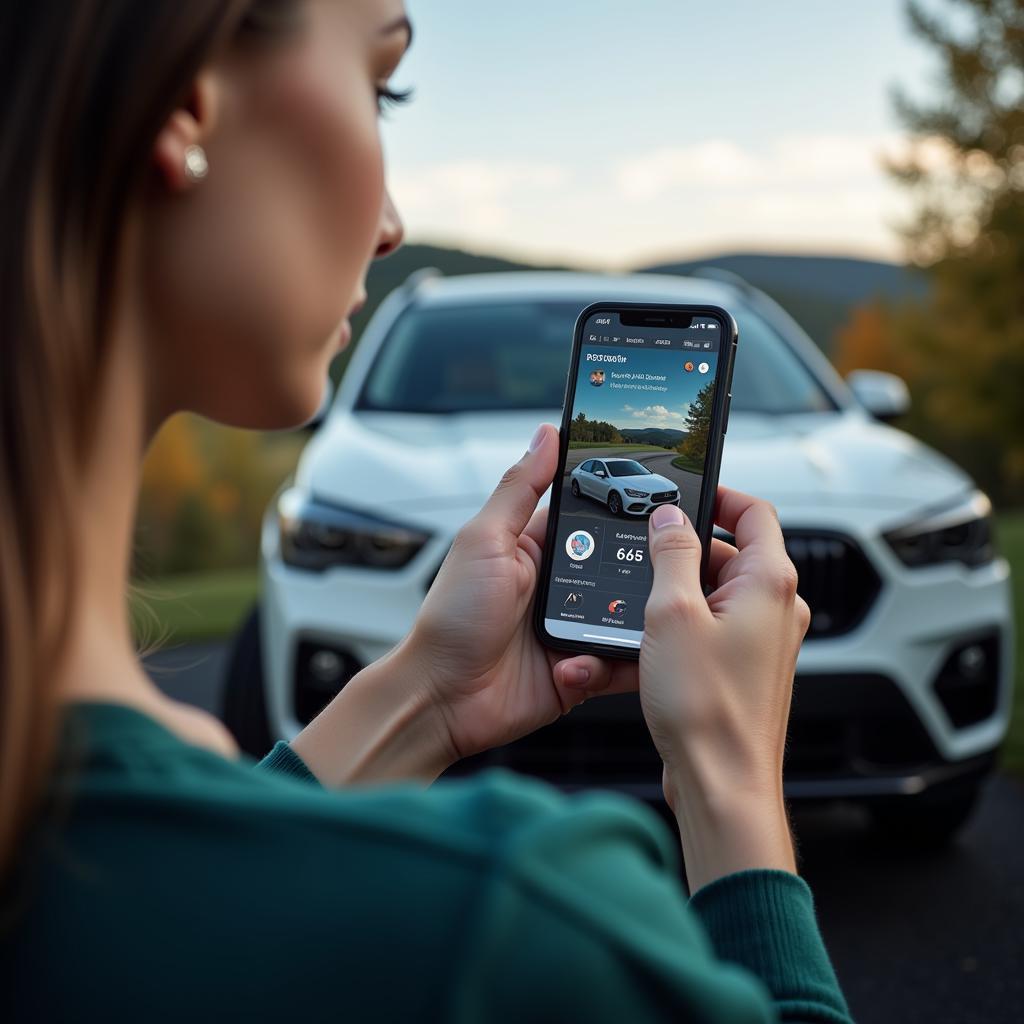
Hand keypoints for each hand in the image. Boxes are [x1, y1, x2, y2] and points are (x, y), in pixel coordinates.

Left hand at [406, 423, 637, 763]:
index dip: (622, 513)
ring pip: (628, 617)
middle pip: (620, 569)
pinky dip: (610, 665)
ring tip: (618, 625)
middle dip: (640, 571)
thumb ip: (519, 488)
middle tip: (662, 571)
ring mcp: (573, 630)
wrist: (442, 698)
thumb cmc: (452, 617)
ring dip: (629, 621)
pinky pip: (617, 664)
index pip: (590, 521)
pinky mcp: (581, 671)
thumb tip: (546, 434)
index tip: (657, 505)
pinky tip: (577, 666)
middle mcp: (561, 588)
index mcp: (538, 550)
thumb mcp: (484, 541)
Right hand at [639, 489, 809, 889]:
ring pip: (718, 590)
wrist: (722, 783)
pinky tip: (654, 643)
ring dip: (681, 590)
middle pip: (732, 551)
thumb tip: (669, 518)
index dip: (719, 495)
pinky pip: (715, 625)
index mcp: (770, 583)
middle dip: (686, 550)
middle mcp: (777, 608)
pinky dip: (686, 622)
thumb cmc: (707, 709)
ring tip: (646, 610)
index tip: (684, 494)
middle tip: (645, 559)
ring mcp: (764, 640)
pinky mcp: (746, 666)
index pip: (755, 512)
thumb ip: (671, 554)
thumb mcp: (673, 613)